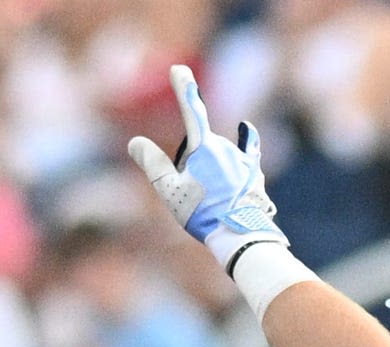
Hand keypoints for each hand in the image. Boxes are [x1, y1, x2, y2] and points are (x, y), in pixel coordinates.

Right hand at [125, 64, 284, 269]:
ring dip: (211, 169)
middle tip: (192, 193)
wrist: (241, 235)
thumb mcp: (170, 191)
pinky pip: (248, 151)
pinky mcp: (255, 171)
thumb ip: (152, 164)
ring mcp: (242, 158)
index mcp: (204, 147)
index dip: (184, 87)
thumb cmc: (203, 214)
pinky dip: (244, 141)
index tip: (179, 68)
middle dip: (191, 162)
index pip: (191, 110)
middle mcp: (225, 146)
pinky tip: (246, 126)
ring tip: (212, 201)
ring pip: (219, 154)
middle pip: (200, 145)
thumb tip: (135, 142)